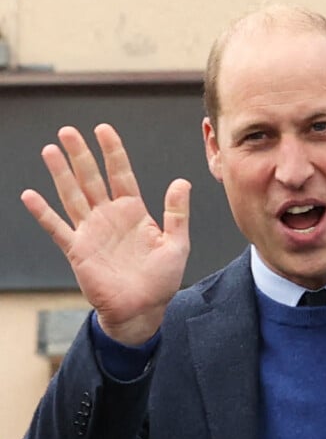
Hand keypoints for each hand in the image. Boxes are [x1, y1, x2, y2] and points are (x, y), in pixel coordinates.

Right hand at [21, 124, 190, 344]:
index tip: (103, 129)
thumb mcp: (176, 243)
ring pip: (72, 195)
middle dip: (81, 154)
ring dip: (61, 173)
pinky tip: (30, 195)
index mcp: (134, 211)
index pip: (121, 173)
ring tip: (50, 150)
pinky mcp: (78, 250)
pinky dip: (43, 212)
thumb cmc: (162, 279)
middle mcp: (110, 216)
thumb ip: (177, 213)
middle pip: (92, 178)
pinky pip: (57, 228)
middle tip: (68, 131)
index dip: (112, 151)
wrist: (143, 309)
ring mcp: (92, 231)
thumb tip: (183, 181)